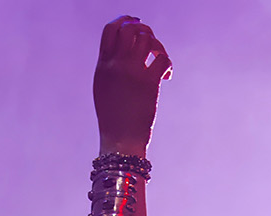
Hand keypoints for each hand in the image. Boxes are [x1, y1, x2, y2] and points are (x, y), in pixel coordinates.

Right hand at [93, 16, 171, 156]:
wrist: (120, 140)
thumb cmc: (113, 118)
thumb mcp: (104, 88)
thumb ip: (110, 67)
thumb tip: (125, 50)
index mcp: (103, 65)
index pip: (110, 29)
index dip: (123, 20)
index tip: (135, 23)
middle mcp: (116, 65)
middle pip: (129, 28)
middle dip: (143, 28)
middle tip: (150, 39)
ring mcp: (132, 73)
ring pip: (147, 39)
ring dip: (157, 45)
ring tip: (158, 57)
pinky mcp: (149, 83)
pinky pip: (162, 59)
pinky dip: (167, 64)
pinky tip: (165, 77)